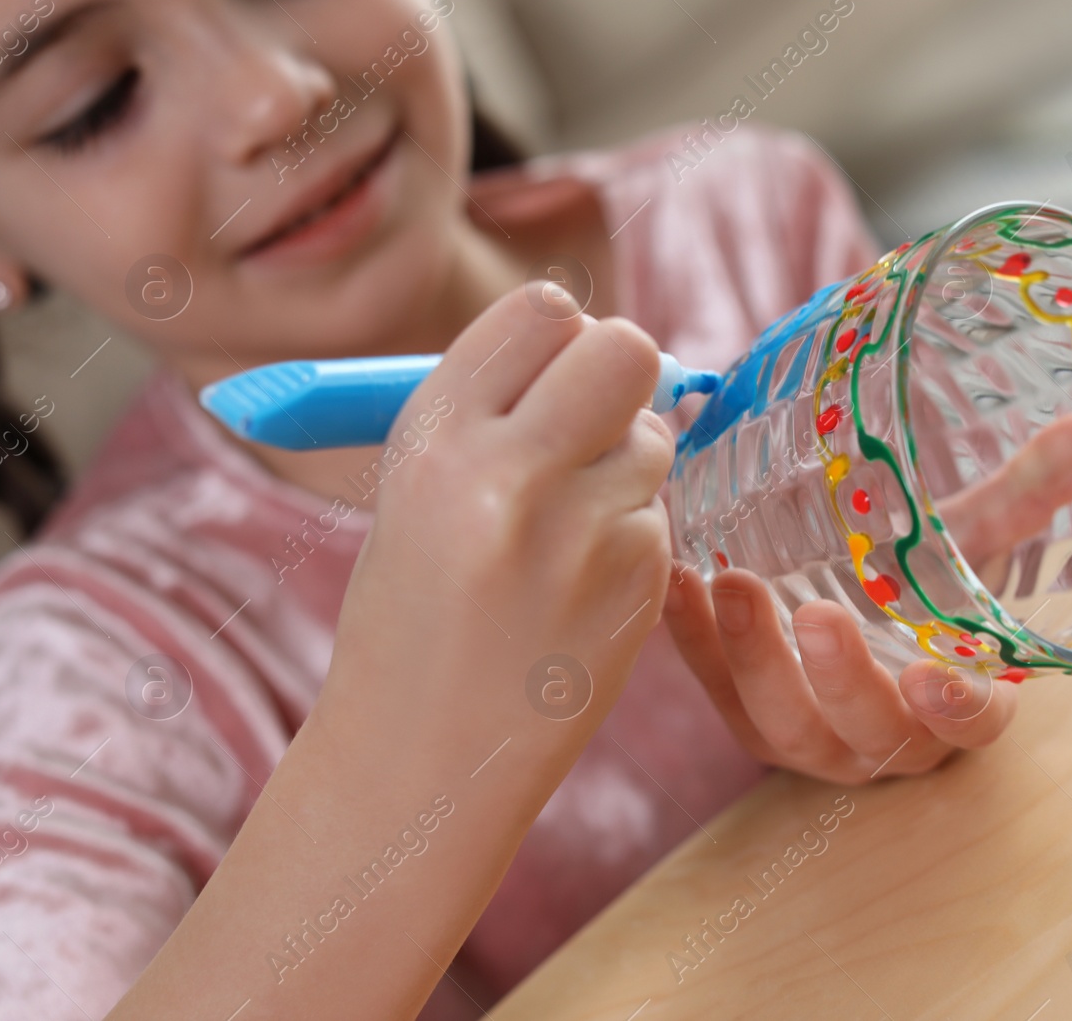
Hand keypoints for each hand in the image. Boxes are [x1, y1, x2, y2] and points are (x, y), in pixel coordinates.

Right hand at [331, 280, 674, 748]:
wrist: (420, 759)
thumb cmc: (411, 613)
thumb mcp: (415, 491)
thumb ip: (495, 409)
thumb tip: (586, 334)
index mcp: (434, 440)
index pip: (542, 312)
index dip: (559, 334)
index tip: (552, 366)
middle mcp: (510, 475)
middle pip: (626, 349)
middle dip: (618, 372)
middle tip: (592, 416)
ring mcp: (584, 534)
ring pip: (653, 438)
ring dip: (624, 462)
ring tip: (563, 527)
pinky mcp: (639, 583)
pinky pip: (660, 512)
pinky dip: (631, 531)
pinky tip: (579, 584)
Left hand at [662, 413, 1071, 785]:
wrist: (854, 610)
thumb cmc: (923, 591)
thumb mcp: (970, 546)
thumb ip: (1024, 494)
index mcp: (960, 703)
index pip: (974, 723)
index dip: (956, 708)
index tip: (930, 677)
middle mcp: (888, 737)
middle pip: (869, 730)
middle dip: (841, 680)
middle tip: (821, 614)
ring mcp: (814, 739)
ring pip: (782, 723)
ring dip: (754, 657)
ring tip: (729, 585)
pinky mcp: (751, 720)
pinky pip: (717, 693)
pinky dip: (695, 642)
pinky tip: (678, 580)